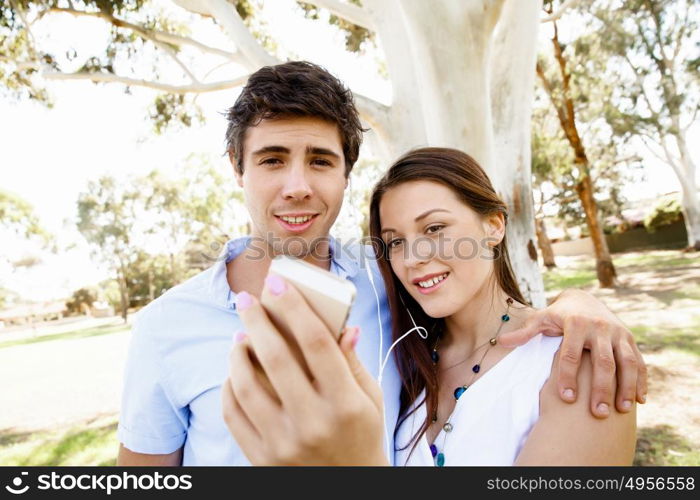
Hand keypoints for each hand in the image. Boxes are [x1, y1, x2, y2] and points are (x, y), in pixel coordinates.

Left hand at [220, 275, 387, 464]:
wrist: (349, 490)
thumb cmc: (363, 436)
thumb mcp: (371, 399)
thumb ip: (353, 363)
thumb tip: (344, 326)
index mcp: (346, 403)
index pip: (316, 343)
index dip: (295, 307)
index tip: (278, 285)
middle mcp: (313, 423)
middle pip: (276, 358)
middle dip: (257, 320)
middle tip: (247, 299)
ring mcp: (283, 443)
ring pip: (247, 385)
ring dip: (238, 352)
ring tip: (240, 335)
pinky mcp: (261, 458)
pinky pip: (234, 414)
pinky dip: (231, 386)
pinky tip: (236, 371)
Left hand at [498, 289, 646, 417]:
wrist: (584, 299)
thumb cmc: (557, 315)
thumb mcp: (541, 319)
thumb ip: (525, 332)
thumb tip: (501, 341)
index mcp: (575, 324)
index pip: (571, 354)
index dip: (568, 376)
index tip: (565, 398)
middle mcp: (600, 328)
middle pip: (603, 362)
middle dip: (601, 388)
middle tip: (598, 413)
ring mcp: (618, 333)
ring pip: (627, 362)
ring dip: (626, 387)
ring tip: (621, 410)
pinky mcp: (630, 339)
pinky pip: (639, 361)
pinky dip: (641, 381)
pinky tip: (640, 401)